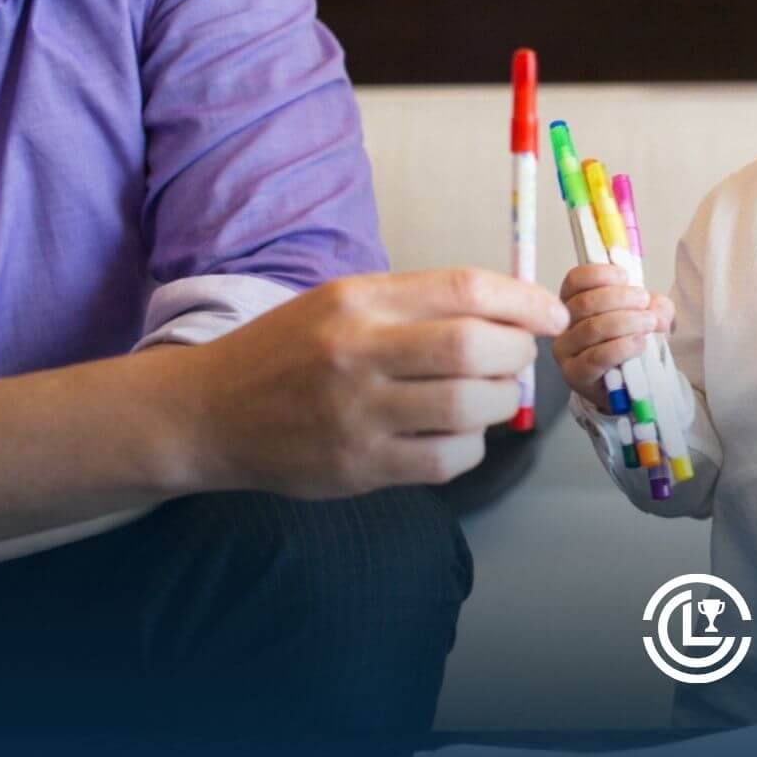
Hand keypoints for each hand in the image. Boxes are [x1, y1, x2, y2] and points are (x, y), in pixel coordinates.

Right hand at [185, 268, 567, 496]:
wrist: (205, 413)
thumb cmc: (289, 350)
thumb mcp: (344, 300)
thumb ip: (421, 302)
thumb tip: (514, 312)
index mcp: (359, 300)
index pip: (465, 289)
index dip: (525, 301)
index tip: (551, 315)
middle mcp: (357, 353)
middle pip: (477, 349)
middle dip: (518, 355)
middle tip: (516, 359)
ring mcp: (356, 415)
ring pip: (471, 408)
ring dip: (500, 402)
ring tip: (488, 396)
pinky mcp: (357, 467)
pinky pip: (447, 458)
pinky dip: (471, 445)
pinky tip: (457, 433)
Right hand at [552, 263, 673, 407]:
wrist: (626, 382)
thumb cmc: (628, 341)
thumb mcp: (644, 315)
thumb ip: (653, 305)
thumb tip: (656, 306)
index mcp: (574, 300)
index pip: (576, 280)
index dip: (600, 274)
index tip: (626, 276)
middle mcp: (563, 324)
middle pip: (585, 303)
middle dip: (621, 298)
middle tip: (645, 303)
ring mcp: (566, 350)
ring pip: (592, 329)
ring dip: (627, 322)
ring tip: (649, 323)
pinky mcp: (575, 374)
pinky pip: (597, 357)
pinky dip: (622, 347)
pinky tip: (639, 343)